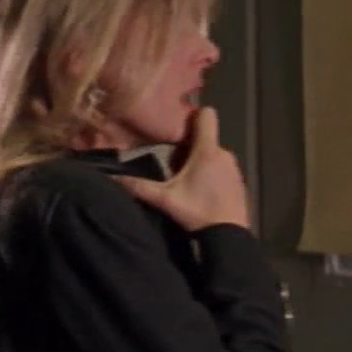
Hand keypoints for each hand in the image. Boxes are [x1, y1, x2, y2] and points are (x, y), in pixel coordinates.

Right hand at [114, 106, 250, 231]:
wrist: (228, 236)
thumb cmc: (197, 212)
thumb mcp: (164, 199)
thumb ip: (138, 186)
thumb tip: (112, 178)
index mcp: (207, 150)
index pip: (206, 114)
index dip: (191, 117)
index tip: (177, 132)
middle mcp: (224, 153)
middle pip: (204, 138)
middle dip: (188, 148)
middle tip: (173, 168)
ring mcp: (235, 167)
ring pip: (213, 154)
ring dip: (199, 162)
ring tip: (186, 183)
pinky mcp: (240, 181)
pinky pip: (223, 168)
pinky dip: (212, 174)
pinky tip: (201, 192)